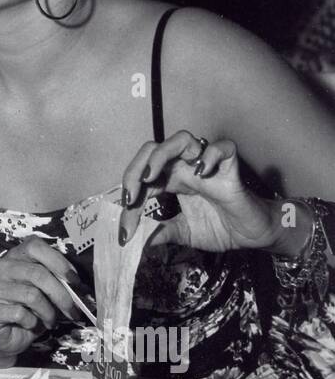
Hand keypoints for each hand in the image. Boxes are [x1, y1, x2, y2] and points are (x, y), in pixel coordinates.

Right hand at [0, 237, 85, 357]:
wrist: (8, 336)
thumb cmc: (31, 310)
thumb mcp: (47, 292)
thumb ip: (58, 281)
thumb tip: (79, 286)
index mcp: (16, 256)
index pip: (34, 246)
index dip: (57, 261)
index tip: (75, 281)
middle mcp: (1, 268)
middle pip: (37, 273)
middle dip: (61, 295)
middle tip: (73, 311)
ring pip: (31, 295)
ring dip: (48, 312)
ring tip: (50, 320)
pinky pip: (20, 314)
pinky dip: (33, 323)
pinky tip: (32, 325)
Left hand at [118, 129, 292, 253]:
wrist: (253, 235)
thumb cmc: (221, 228)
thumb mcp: (183, 233)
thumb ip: (160, 232)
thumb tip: (134, 240)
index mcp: (173, 180)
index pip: (143, 179)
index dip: (129, 200)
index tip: (124, 230)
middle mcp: (186, 167)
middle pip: (153, 150)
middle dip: (134, 170)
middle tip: (129, 197)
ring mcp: (208, 165)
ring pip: (182, 139)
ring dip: (160, 155)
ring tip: (151, 178)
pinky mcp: (232, 168)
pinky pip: (223, 148)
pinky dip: (210, 155)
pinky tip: (201, 173)